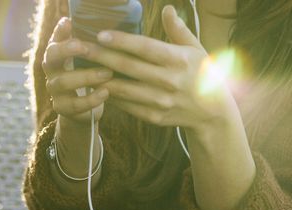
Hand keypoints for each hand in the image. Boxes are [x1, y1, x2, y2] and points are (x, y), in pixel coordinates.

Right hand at [42, 17, 112, 122]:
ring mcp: (55, 91)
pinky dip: (92, 98)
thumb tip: (107, 32)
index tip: (69, 22)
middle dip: (66, 50)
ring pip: (64, 81)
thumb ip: (92, 49)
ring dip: (87, 76)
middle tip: (84, 46)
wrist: (85, 111)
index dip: (59, 32)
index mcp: (58, 57)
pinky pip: (75, 104)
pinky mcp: (63, 108)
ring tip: (107, 73)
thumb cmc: (90, 79)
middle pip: (51, 57)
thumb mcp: (90, 63)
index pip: (55, 40)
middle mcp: (52, 71)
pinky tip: (106, 92)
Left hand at [75, 5, 240, 132]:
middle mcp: (169, 81)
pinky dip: (112, 97)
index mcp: (179, 60)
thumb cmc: (203, 75)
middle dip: (101, 56)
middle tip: (79, 48)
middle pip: (128, 67)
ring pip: (124, 89)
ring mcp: (161, 101)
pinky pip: (128, 106)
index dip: (121, 41)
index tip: (100, 34)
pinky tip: (99, 88)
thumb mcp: (197, 50)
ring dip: (101, 78)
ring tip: (82, 68)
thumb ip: (179, 30)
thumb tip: (167, 8)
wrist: (213, 112)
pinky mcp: (155, 117)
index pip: (145, 48)